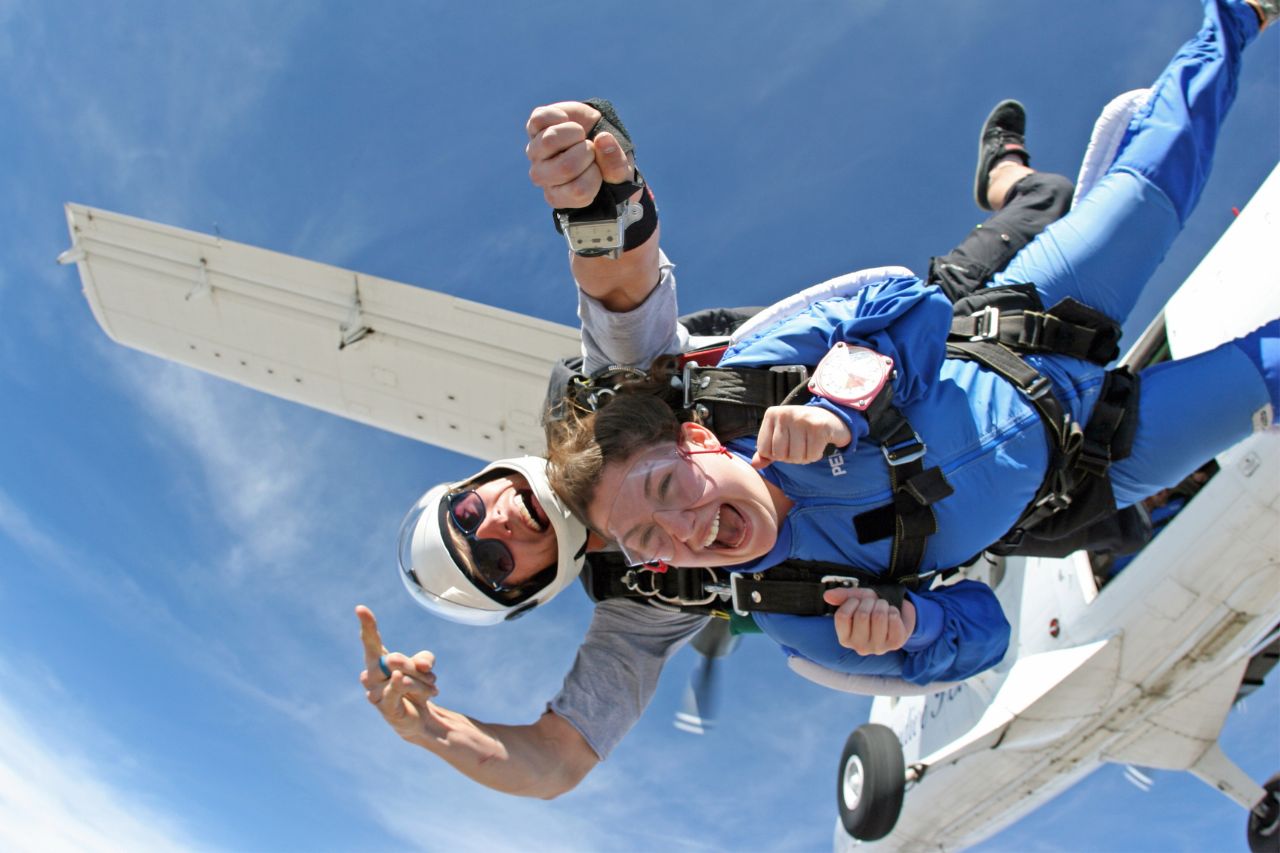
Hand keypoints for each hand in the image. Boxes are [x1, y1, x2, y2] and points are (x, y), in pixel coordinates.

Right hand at [356, 605, 442, 743]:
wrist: (419, 717)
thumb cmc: (416, 686)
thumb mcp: (425, 666)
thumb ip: (424, 659)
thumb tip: (421, 667)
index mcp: (377, 660)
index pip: (371, 640)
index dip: (367, 625)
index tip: (360, 608)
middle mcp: (370, 674)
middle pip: (395, 658)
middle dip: (416, 665)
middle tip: (428, 674)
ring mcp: (374, 692)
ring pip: (402, 675)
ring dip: (423, 682)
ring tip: (430, 690)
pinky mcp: (384, 707)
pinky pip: (395, 689)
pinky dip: (402, 684)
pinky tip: (400, 678)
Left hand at [525, 101, 634, 208]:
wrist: (597, 134)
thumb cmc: (607, 163)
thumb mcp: (620, 172)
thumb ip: (616, 165)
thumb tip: (602, 139)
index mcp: (562, 196)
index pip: (579, 191)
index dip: (596, 175)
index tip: (597, 168)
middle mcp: (544, 177)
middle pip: (565, 168)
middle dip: (587, 152)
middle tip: (590, 149)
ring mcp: (536, 153)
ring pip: (549, 141)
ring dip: (574, 133)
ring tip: (580, 135)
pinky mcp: (534, 128)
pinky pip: (539, 119)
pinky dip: (558, 115)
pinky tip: (566, 121)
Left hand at [750, 405, 851, 468]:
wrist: (831, 418)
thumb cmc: (800, 431)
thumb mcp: (780, 438)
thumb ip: (766, 452)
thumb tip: (754, 465)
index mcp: (771, 414)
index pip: (764, 450)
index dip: (777, 454)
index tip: (787, 443)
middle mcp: (784, 413)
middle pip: (780, 455)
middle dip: (792, 457)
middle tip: (801, 444)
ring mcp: (801, 418)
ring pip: (796, 457)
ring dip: (805, 457)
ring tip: (809, 443)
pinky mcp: (818, 426)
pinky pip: (811, 455)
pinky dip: (816, 455)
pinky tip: (819, 443)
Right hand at [823, 587, 915, 654]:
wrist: (897, 613)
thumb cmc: (873, 608)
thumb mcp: (857, 599)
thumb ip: (842, 596)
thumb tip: (827, 596)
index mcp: (845, 638)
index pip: (842, 616)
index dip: (851, 602)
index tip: (857, 601)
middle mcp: (860, 647)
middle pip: (862, 615)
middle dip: (869, 602)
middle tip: (873, 603)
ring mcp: (878, 648)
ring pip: (878, 616)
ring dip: (882, 605)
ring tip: (883, 607)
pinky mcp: (895, 644)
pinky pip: (893, 620)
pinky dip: (893, 611)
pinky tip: (892, 615)